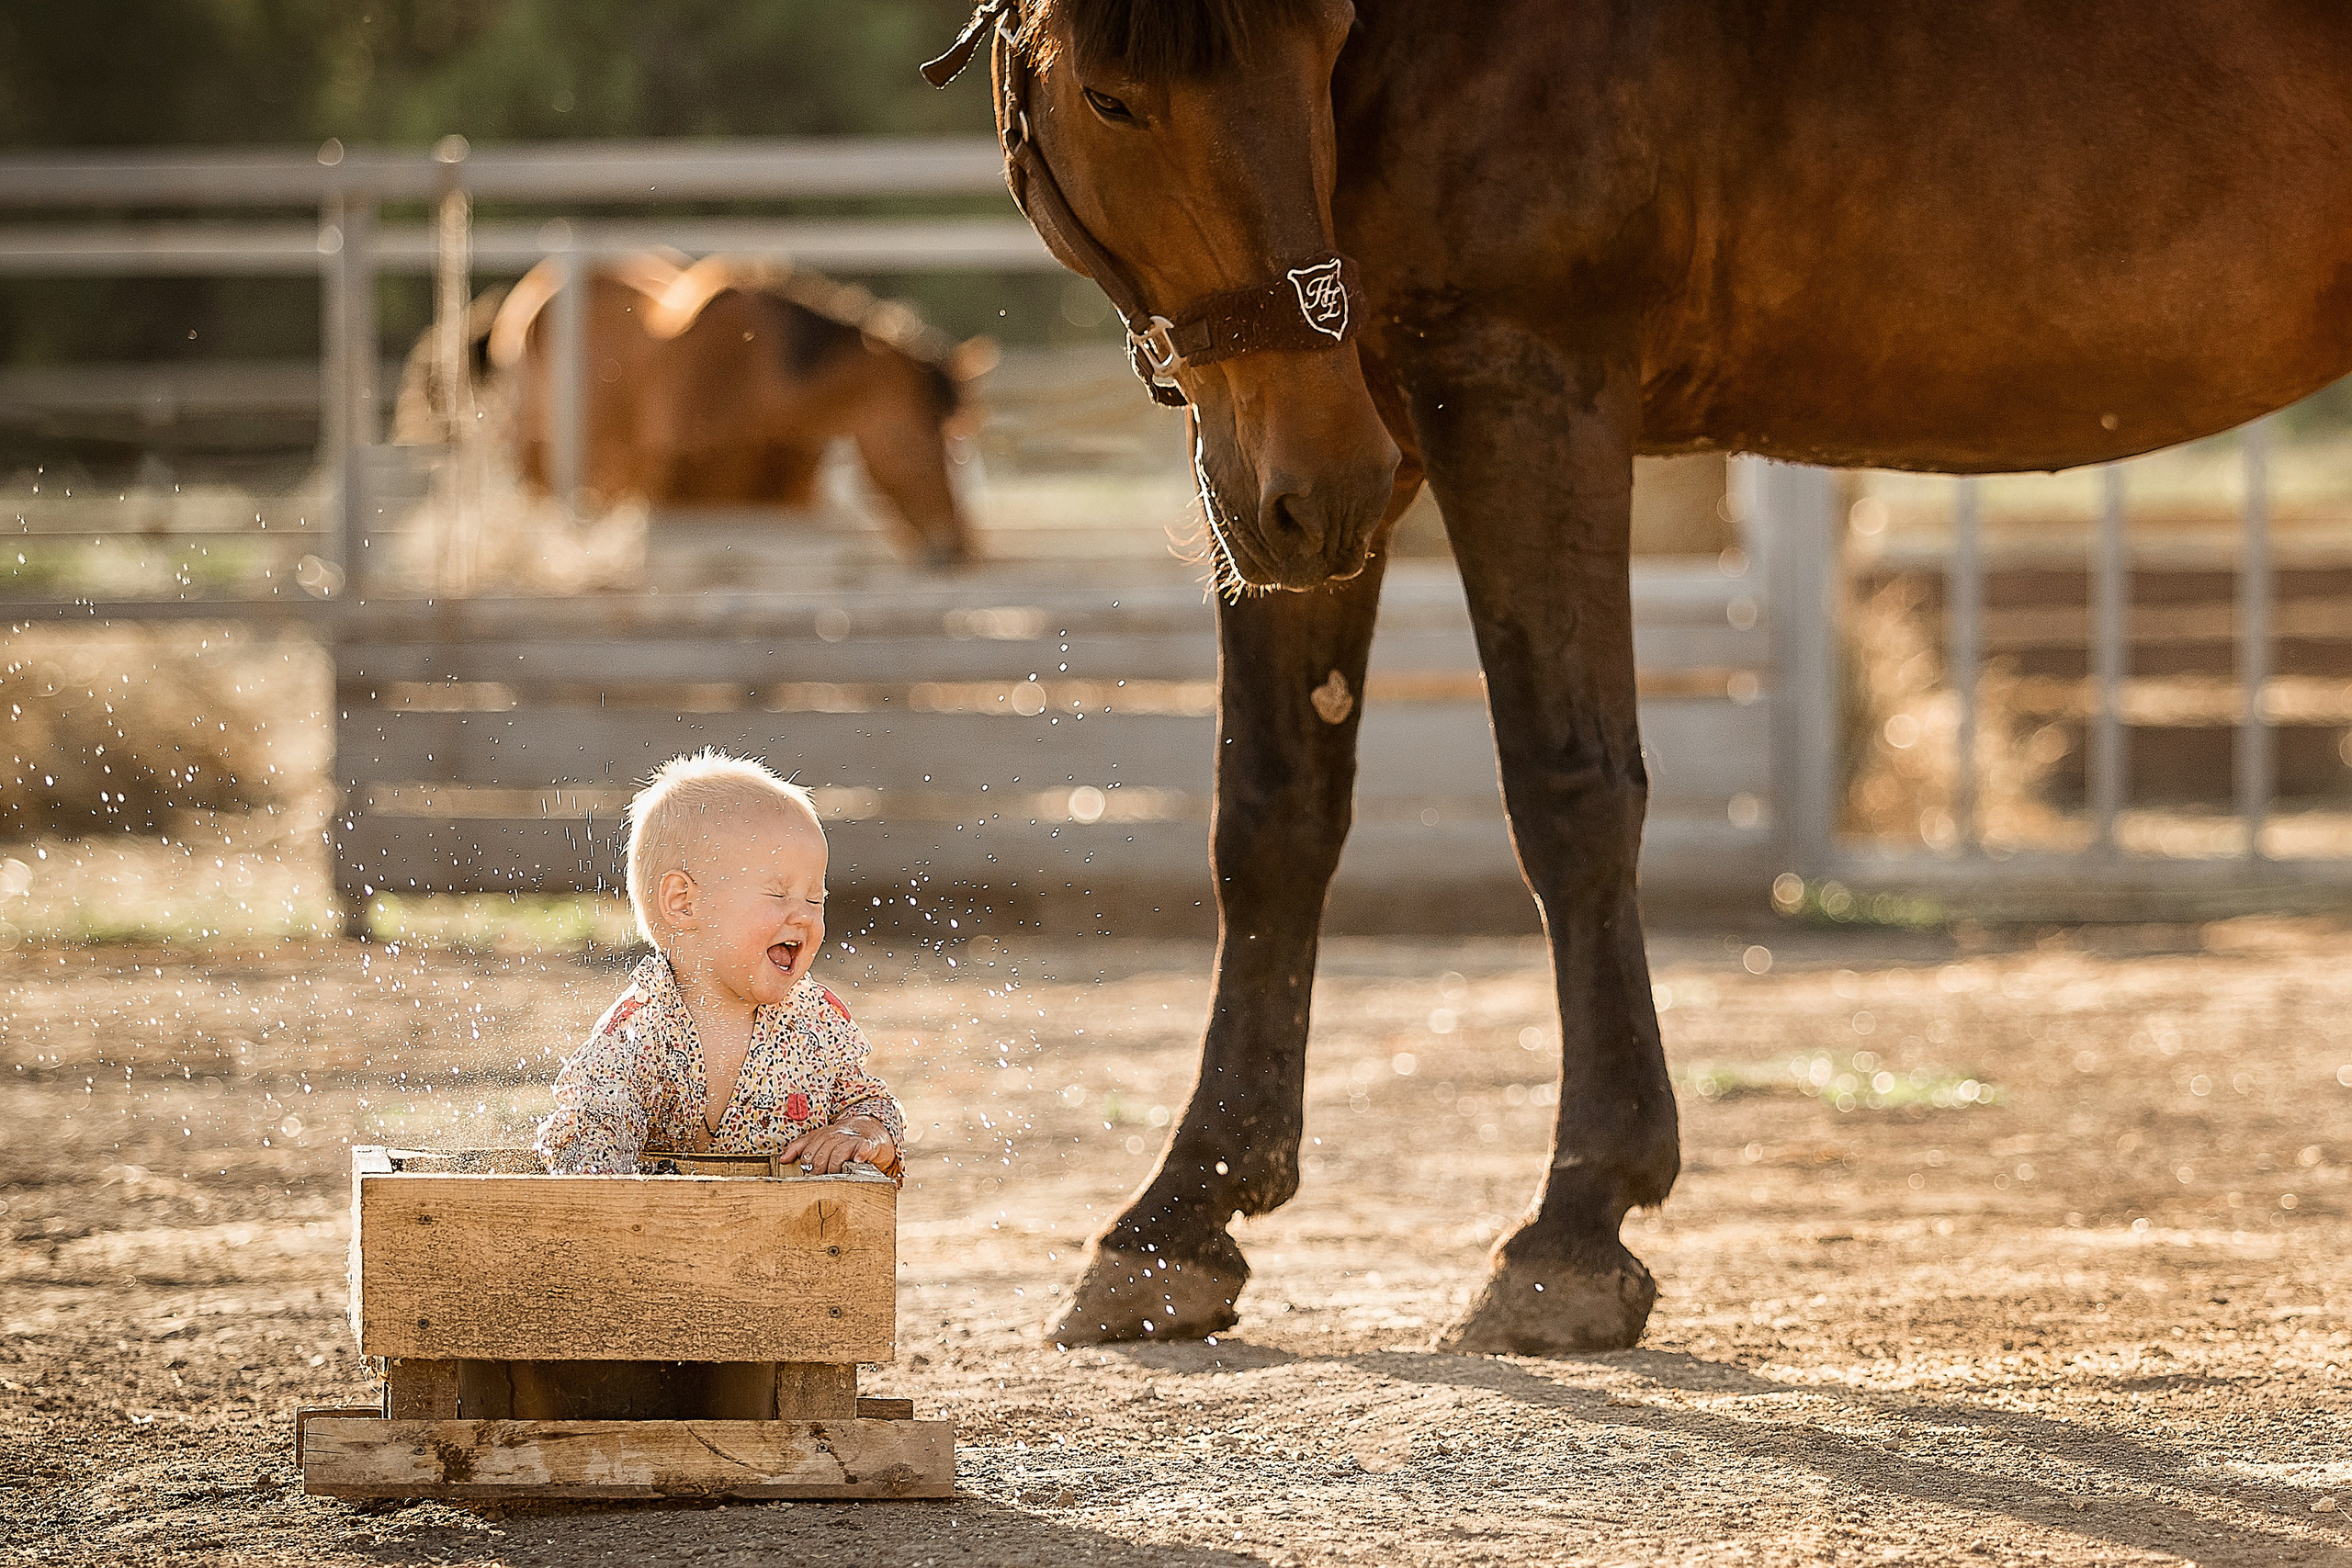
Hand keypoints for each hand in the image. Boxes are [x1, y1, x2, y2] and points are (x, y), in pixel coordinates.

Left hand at [778, 1117, 894, 1175]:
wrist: (869, 1129)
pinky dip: (859, 1155)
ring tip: (836, 1176)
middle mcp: (836, 1136)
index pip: (809, 1152)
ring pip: (838, 1154)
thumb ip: (800, 1148)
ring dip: (835, 1167)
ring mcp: (851, 1140)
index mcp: (822, 1135)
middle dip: (820, 1169)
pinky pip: (862, 1149)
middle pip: (822, 1155)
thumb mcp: (819, 1140)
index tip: (809, 1174)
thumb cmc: (841, 1139)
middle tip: (823, 1179)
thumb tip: (783, 1159)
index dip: (808, 1165)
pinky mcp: (867, 1145)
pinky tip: (856, 1162)